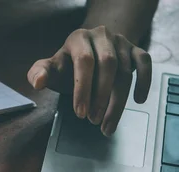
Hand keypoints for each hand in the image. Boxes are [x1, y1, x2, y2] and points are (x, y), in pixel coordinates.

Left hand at [27, 26, 151, 135]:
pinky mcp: (136, 50)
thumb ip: (38, 74)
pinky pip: (145, 64)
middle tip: (92, 121)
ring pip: (126, 71)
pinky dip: (144, 82)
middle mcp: (102, 36)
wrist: (89, 50)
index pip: (84, 61)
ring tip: (106, 125)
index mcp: (78, 39)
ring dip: (118, 102)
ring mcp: (121, 42)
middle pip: (108, 65)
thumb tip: (37, 83)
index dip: (83, 88)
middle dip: (101, 97)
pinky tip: (138, 101)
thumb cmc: (67, 65)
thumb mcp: (50, 68)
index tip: (80, 113)